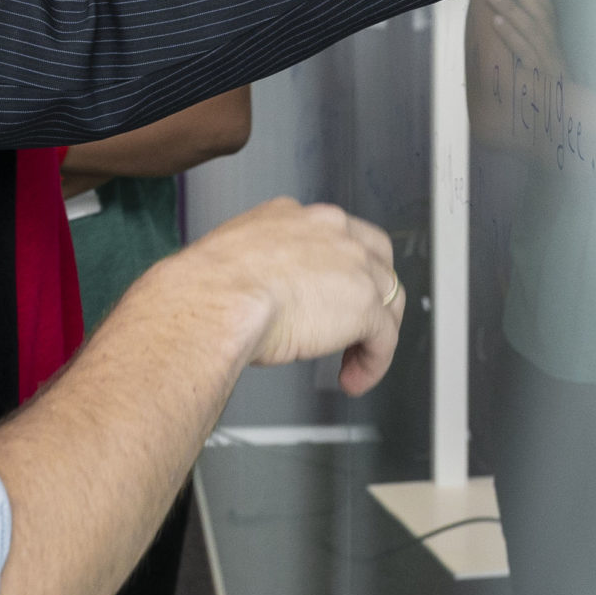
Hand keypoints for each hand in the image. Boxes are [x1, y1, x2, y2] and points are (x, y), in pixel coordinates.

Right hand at [167, 197, 403, 395]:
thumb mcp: (232, 260)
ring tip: (351, 363)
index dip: (340, 268)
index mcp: (293, 216)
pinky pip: (384, 339)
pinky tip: (353, 378)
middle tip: (354, 325)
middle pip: (376, 261)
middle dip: (371, 294)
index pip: (336, 235)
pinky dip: (372, 363)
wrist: (215, 300)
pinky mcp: (365, 305)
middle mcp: (330, 231)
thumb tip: (254, 292)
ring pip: (387, 300)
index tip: (331, 293)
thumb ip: (257, 268)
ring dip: (371, 335)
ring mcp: (354, 266)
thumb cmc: (209, 288)